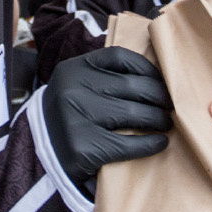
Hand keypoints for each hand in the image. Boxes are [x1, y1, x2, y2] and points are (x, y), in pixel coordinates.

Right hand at [43, 46, 172, 183]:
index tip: (162, 80)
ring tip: (167, 123)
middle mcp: (73, 90)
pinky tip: (160, 143)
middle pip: (132, 86)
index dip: (147, 68)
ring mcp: (77, 119)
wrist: (39, 154)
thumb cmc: (70, 116)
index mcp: (73, 69)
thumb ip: (105, 76)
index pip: (119, 57)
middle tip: (172, 105)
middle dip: (160, 96)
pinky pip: (129, 144)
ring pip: (135, 114)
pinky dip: (150, 144)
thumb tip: (156, 75)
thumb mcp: (77, 86)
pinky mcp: (83, 148)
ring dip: (159, 119)